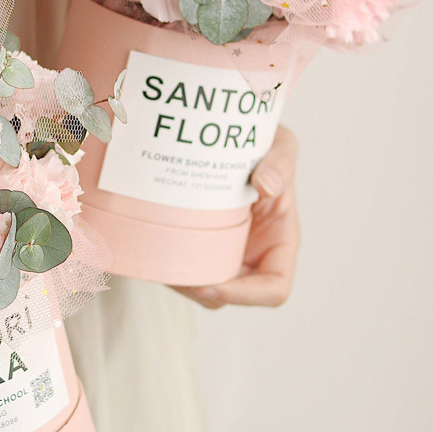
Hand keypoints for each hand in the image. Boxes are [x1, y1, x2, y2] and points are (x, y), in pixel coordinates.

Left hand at [174, 125, 299, 309]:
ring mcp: (224, 251)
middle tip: (175, 274)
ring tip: (160, 260)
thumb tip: (266, 185)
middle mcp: (252, 253)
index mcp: (279, 241)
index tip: (214, 283)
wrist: (227, 135)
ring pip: (202, 286)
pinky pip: (183, 265)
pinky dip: (168, 264)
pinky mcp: (197, 241)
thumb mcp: (280, 145)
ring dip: (180, 282)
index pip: (274, 288)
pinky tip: (151, 247)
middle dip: (201, 292)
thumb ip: (281, 161)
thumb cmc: (263, 143)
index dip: (246, 296)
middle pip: (229, 295)